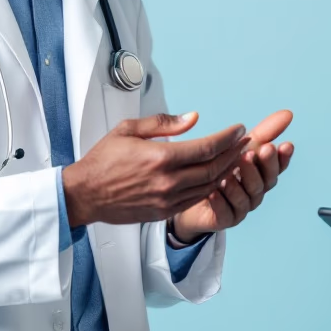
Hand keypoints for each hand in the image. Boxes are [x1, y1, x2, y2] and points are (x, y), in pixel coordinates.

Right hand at [64, 112, 248, 227]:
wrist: (85, 194)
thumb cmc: (103, 160)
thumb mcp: (129, 129)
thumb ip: (164, 123)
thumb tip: (193, 118)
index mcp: (160, 158)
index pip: (206, 147)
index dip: (227, 138)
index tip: (239, 129)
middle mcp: (167, 181)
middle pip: (213, 168)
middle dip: (234, 154)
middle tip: (245, 142)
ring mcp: (166, 200)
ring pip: (208, 186)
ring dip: (227, 172)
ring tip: (237, 158)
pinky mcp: (163, 213)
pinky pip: (195, 200)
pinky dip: (211, 188)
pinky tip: (217, 177)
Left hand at [171, 110, 294, 242]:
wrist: (192, 195)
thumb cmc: (222, 168)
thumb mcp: (242, 146)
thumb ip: (265, 132)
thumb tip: (288, 113)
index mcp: (261, 174)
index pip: (277, 167)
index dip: (283, 157)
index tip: (285, 145)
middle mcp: (255, 192)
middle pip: (265, 182)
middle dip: (261, 166)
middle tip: (256, 151)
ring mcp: (241, 207)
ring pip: (246, 198)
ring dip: (239, 184)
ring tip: (229, 173)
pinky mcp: (224, 220)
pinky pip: (225, 213)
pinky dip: (220, 202)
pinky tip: (213, 192)